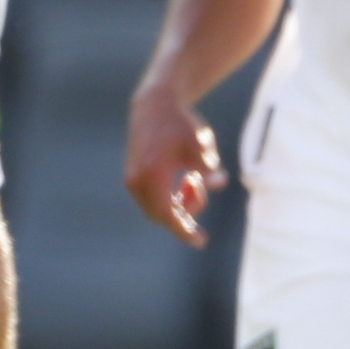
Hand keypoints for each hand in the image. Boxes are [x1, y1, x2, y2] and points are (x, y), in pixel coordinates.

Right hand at [122, 81, 222, 246]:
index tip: (200, 242)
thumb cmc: (180, 125)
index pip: (167, 215)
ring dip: (179, 202)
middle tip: (201, 189)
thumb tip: (217, 184)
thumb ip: (209, 168)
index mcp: (152, 175)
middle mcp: (136, 180)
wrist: (154, 105)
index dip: (184, 231)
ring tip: (194, 180)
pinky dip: (170, 196)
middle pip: (161, 214)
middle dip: (185, 212)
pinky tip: (185, 180)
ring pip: (156, 207)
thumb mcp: (201, 145)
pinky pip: (152, 198)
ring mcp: (132, 179)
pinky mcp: (134, 175)